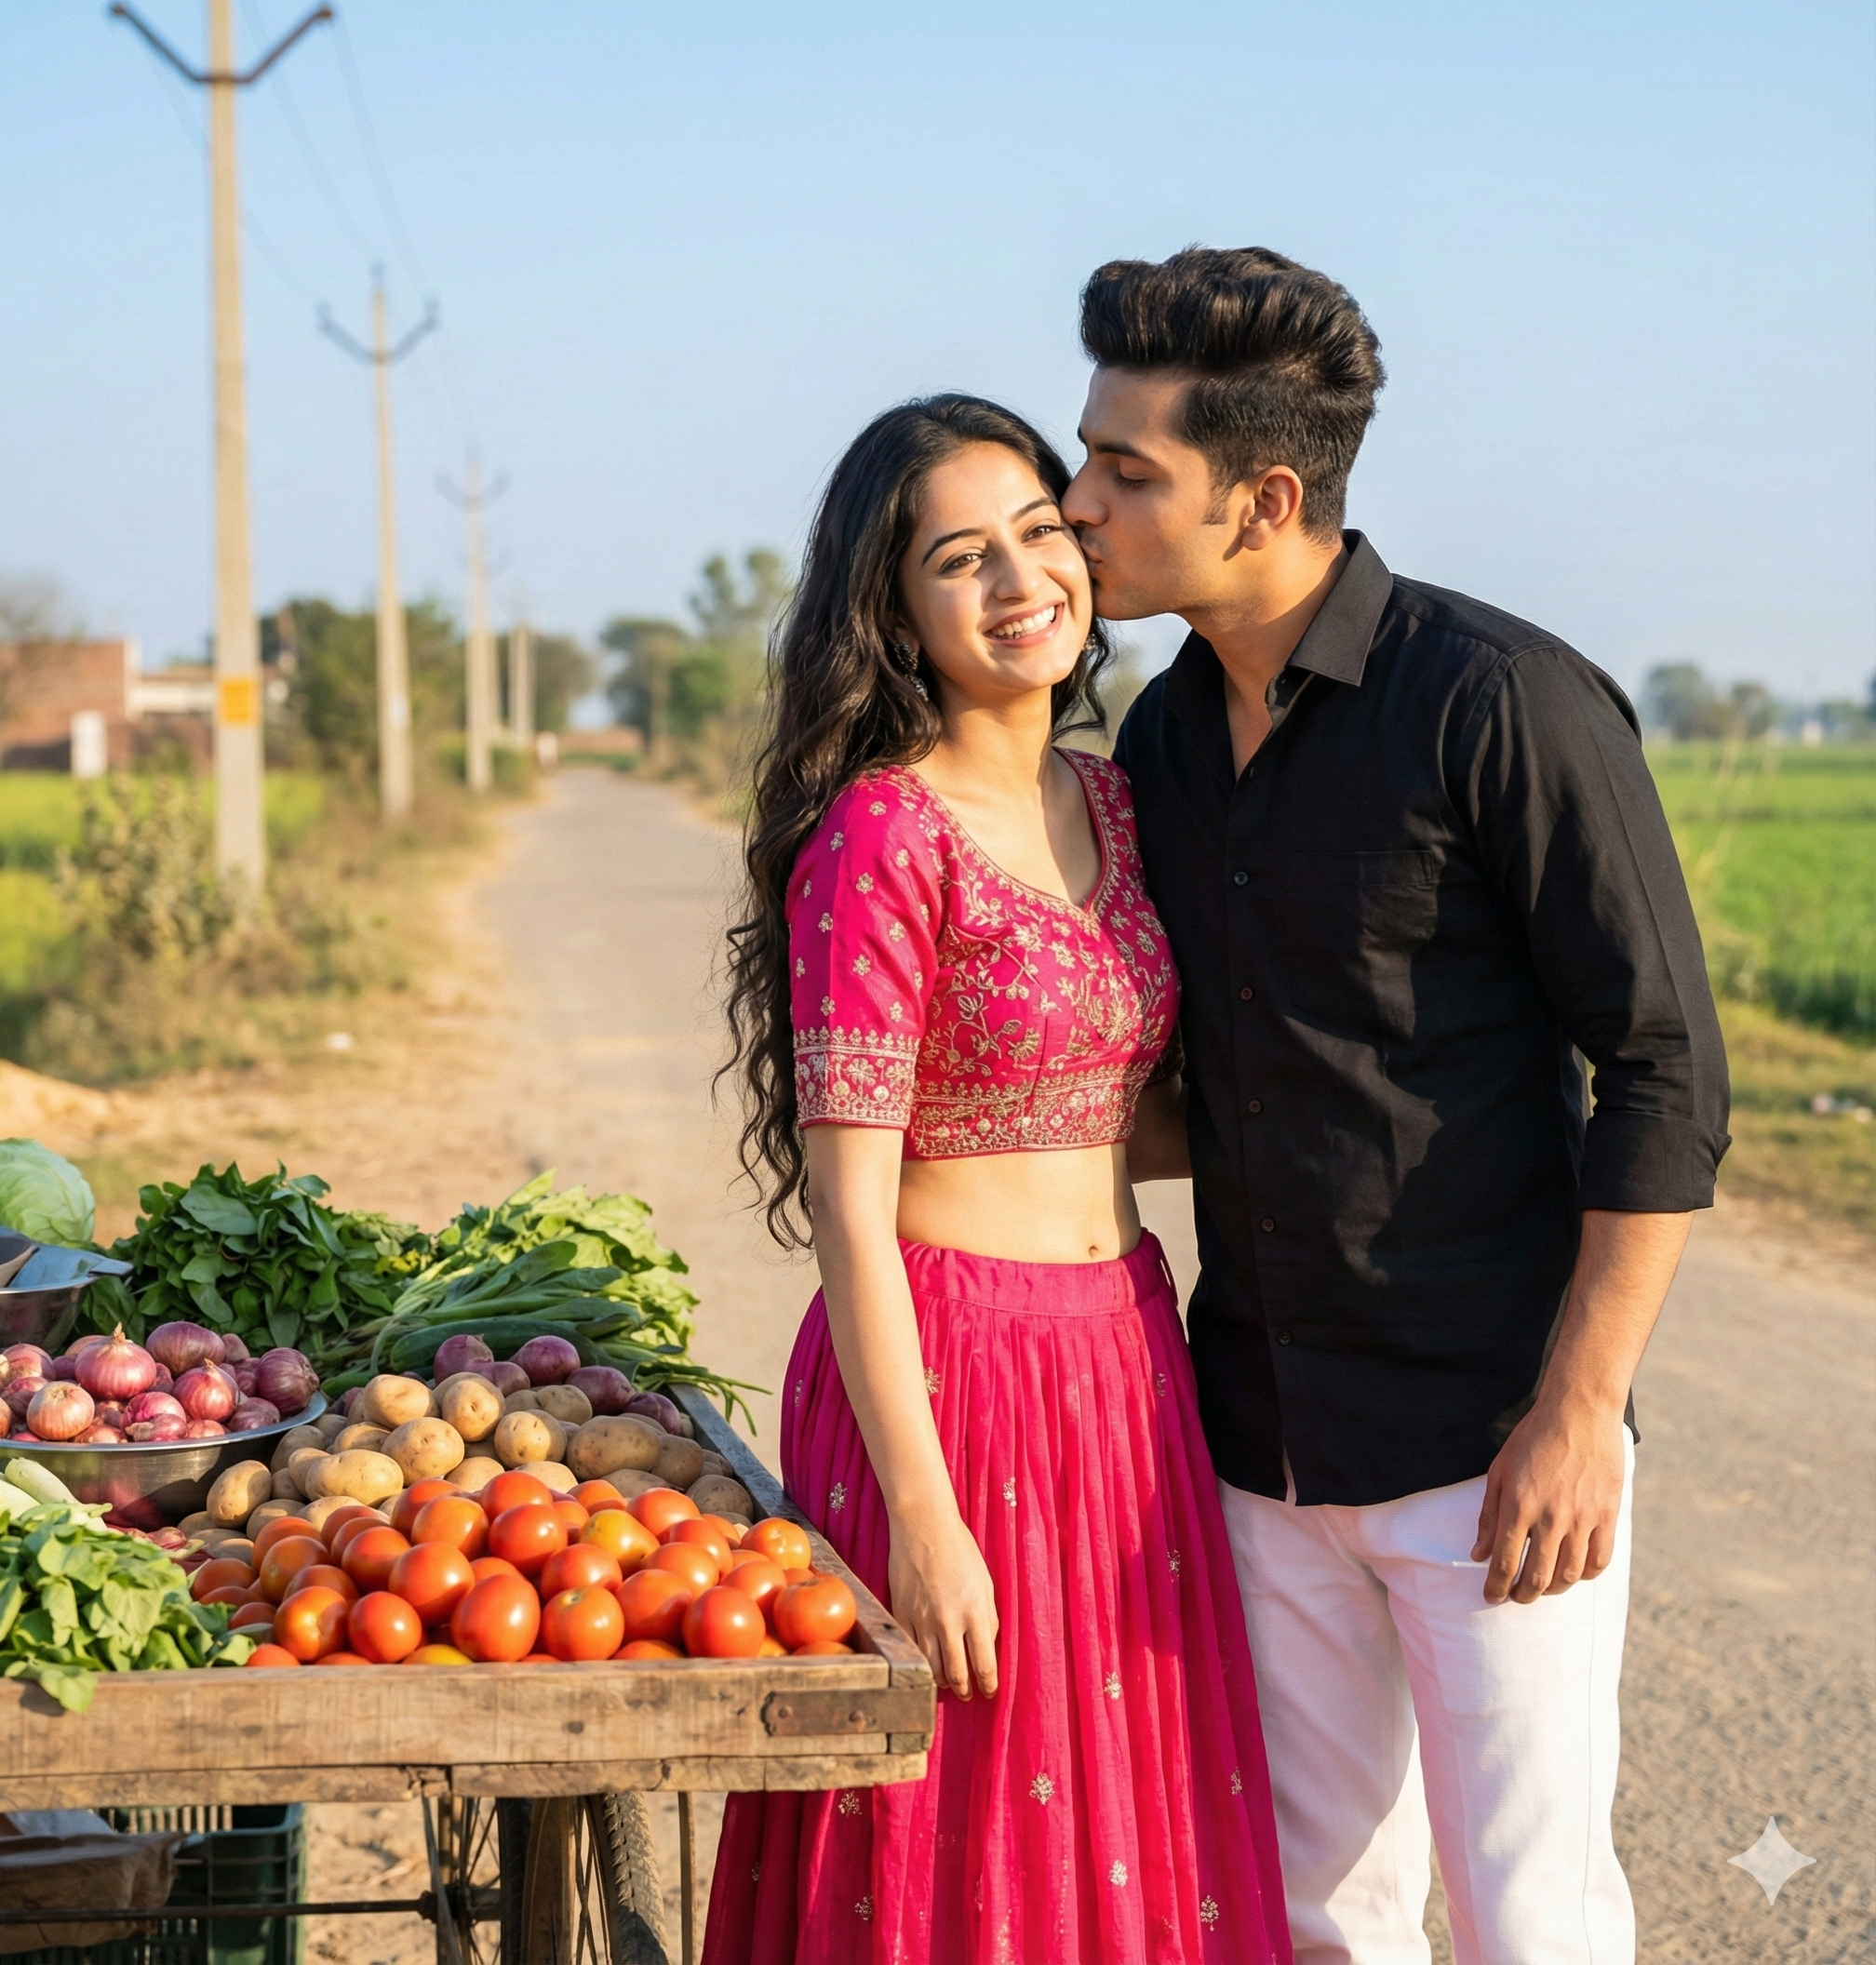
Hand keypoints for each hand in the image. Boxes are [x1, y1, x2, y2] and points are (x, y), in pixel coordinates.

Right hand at [886, 1504, 998, 1699]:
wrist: (923, 1526)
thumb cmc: (960, 1550)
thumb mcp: (985, 1582)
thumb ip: (989, 1616)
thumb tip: (988, 1645)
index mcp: (975, 1612)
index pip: (985, 1664)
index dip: (989, 1684)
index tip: (990, 1692)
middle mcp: (948, 1621)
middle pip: (957, 1673)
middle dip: (965, 1690)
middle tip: (968, 1694)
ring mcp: (921, 1620)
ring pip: (931, 1668)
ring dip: (942, 1681)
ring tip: (949, 1684)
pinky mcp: (901, 1614)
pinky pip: (911, 1649)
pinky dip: (920, 1662)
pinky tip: (926, 1664)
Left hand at [1472, 1397, 1626, 1605]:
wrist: (1578, 1414)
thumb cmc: (1532, 1439)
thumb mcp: (1499, 1471)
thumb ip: (1488, 1516)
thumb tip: (1478, 1554)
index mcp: (1519, 1505)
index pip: (1505, 1561)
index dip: (1496, 1586)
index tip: (1491, 1597)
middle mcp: (1551, 1517)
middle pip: (1538, 1576)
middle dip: (1523, 1594)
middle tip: (1516, 1597)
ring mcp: (1583, 1518)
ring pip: (1569, 1574)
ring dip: (1552, 1589)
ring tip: (1542, 1588)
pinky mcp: (1608, 1515)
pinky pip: (1599, 1560)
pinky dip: (1585, 1575)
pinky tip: (1574, 1573)